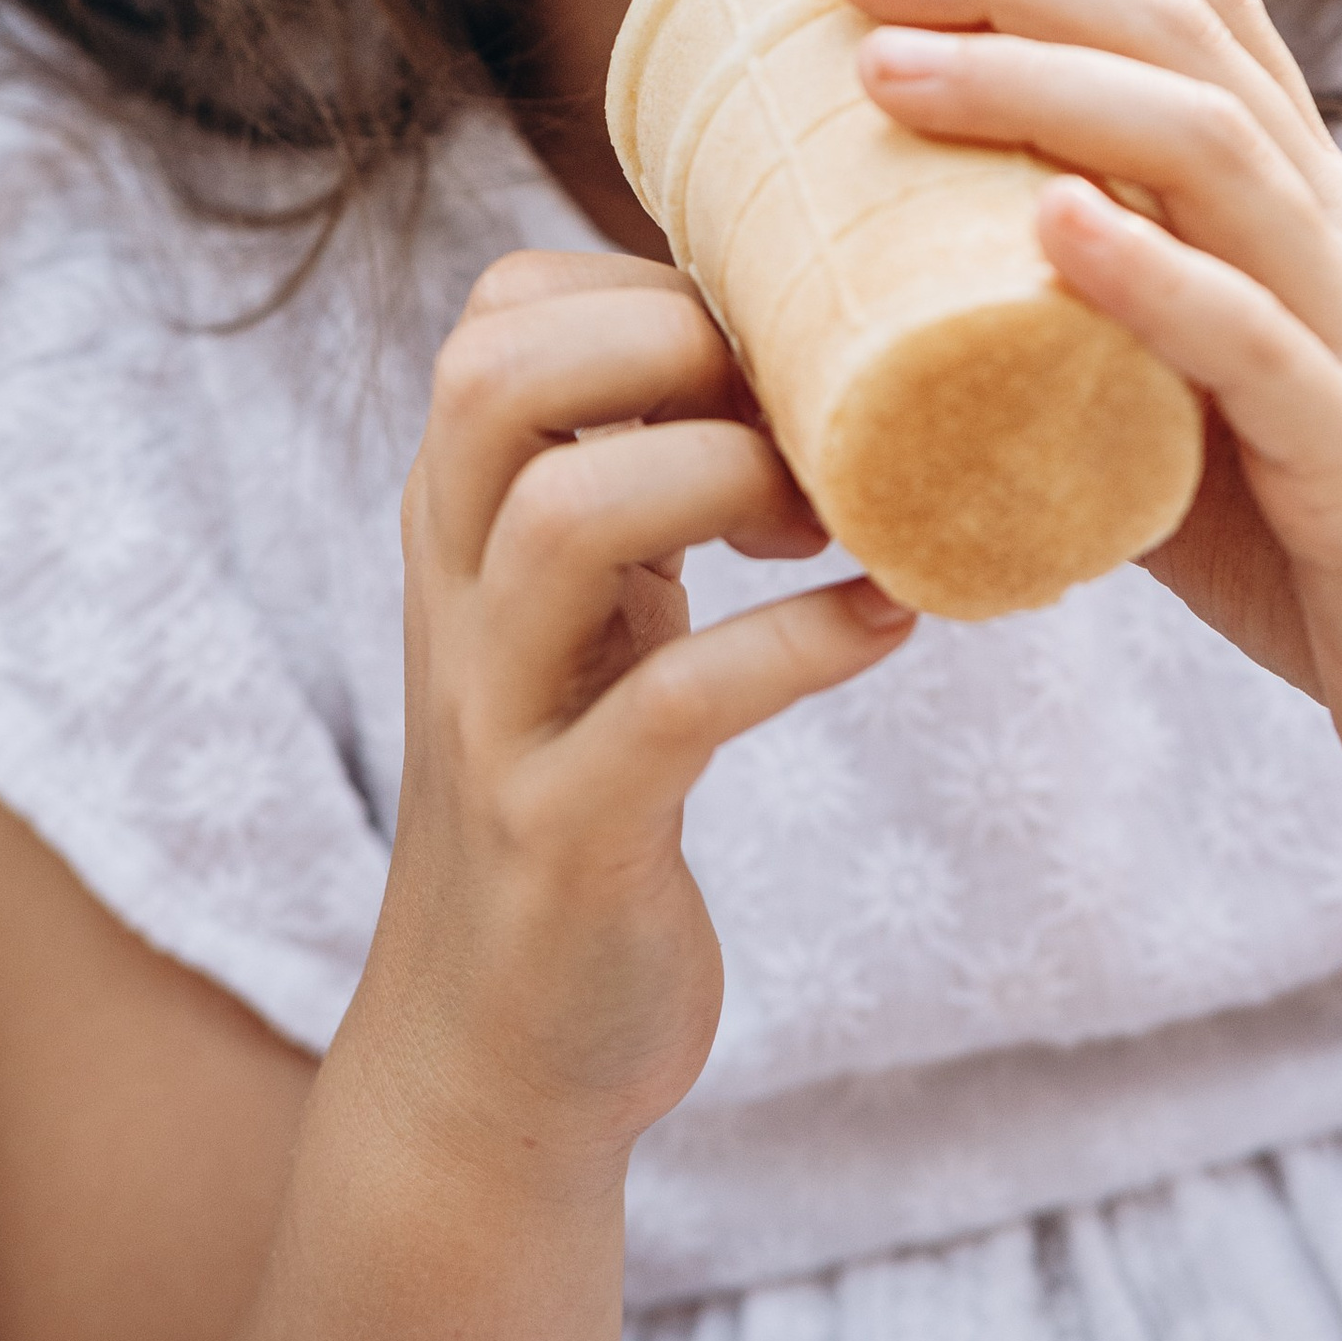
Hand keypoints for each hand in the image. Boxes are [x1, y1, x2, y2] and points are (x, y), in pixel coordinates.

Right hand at [352, 248, 912, 1192]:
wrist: (496, 1054)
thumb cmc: (578, 783)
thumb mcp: (576, 610)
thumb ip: (627, 471)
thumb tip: (788, 330)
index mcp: (459, 520)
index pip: (498, 316)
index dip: (641, 286)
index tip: (761, 351)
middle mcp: (454, 595)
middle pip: (495, 379)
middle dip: (665, 343)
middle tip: (797, 410)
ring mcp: (497, 718)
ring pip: (564, 518)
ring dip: (725, 478)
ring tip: (833, 518)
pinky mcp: (563, 839)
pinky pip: (674, 707)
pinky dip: (797, 648)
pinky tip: (886, 624)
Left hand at [818, 0, 1341, 898]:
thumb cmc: (1334, 552)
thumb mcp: (1190, 404)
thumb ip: (1074, 335)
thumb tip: (874, 312)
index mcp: (1298, 205)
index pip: (1191, 0)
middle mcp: (1336, 236)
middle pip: (1182, 36)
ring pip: (1214, 153)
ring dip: (1040, 89)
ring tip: (888, 68)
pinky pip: (1261, 347)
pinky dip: (1154, 277)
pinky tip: (1052, 232)